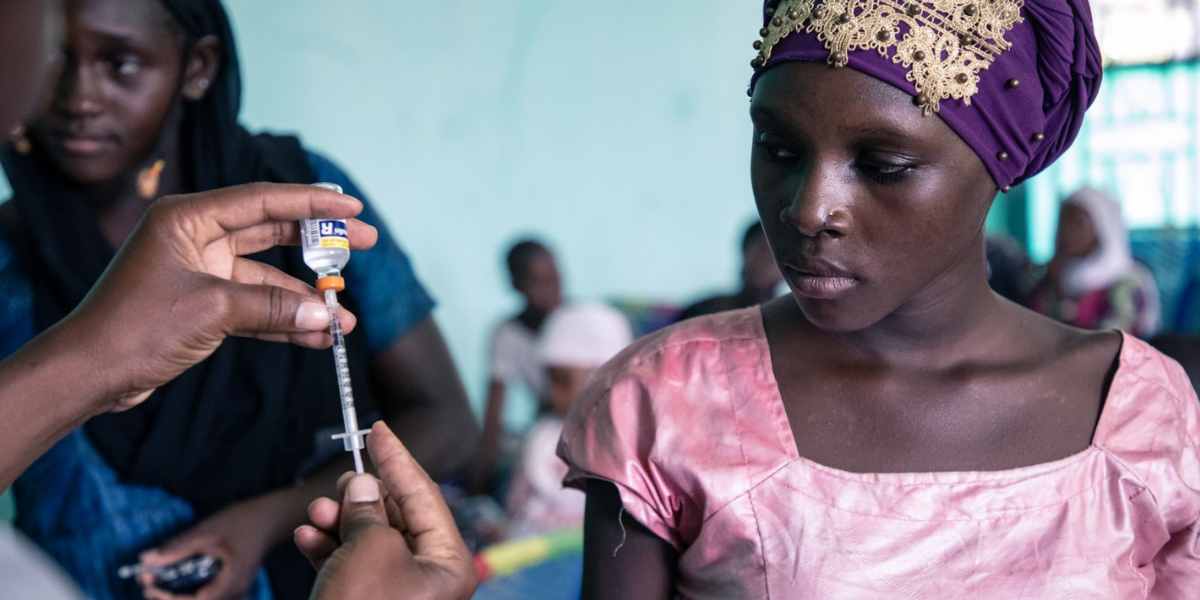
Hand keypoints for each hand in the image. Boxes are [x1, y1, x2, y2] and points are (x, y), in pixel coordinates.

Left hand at [59, 183, 377, 411]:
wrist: (89, 374)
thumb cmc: (134, 328)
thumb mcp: (212, 310)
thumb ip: (273, 307)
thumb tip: (326, 315)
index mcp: (188, 218)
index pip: (263, 200)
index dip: (312, 202)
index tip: (353, 206)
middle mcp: (195, 238)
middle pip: (271, 231)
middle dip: (319, 243)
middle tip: (364, 243)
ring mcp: (200, 272)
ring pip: (267, 276)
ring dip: (304, 298)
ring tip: (343, 315)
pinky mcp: (202, 306)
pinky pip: (255, 306)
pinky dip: (283, 321)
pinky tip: (316, 335)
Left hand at [137, 499, 274, 599]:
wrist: (272, 517)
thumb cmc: (244, 522)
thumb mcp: (208, 531)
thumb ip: (178, 548)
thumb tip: (146, 559)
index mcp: (230, 584)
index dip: (167, 598)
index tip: (148, 584)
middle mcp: (233, 593)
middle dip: (167, 596)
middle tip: (147, 580)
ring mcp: (234, 590)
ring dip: (176, 593)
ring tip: (158, 578)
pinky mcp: (232, 584)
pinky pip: (208, 594)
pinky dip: (189, 588)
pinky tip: (179, 576)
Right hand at [295, 422, 477, 599]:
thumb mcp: (369, 551)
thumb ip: (368, 512)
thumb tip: (364, 485)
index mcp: (449, 562)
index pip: (424, 495)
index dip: (398, 458)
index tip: (379, 429)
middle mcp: (431, 577)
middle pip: (398, 516)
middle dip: (364, 496)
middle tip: (342, 480)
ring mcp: (401, 592)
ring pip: (371, 540)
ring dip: (340, 521)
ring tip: (316, 512)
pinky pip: (353, 565)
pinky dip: (330, 548)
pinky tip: (308, 536)